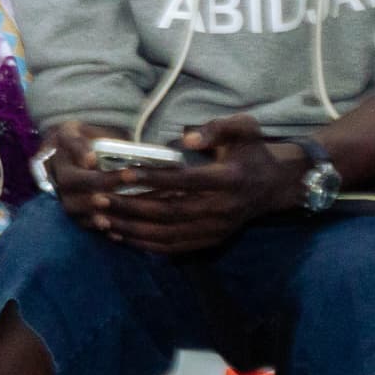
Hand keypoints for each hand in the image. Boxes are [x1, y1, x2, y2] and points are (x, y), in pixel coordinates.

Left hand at [94, 115, 305, 256]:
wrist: (276, 184)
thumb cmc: (252, 150)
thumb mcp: (243, 129)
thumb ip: (217, 128)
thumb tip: (186, 136)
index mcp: (230, 179)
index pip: (186, 181)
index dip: (154, 179)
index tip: (123, 174)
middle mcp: (223, 209)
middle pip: (170, 212)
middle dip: (131, 207)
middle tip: (98, 199)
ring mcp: (218, 229)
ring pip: (169, 234)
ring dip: (132, 229)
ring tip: (101, 220)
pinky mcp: (212, 240)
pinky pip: (175, 247)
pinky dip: (146, 244)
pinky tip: (120, 236)